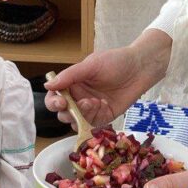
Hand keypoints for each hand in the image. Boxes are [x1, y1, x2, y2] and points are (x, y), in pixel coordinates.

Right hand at [44, 30, 171, 127]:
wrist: (140, 68)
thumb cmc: (115, 62)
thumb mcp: (91, 65)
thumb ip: (70, 76)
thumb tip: (47, 85)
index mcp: (72, 84)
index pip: (54, 97)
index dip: (53, 102)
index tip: (60, 102)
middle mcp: (79, 97)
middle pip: (63, 113)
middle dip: (67, 113)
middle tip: (78, 105)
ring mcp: (91, 109)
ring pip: (75, 122)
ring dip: (81, 116)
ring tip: (94, 102)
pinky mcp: (104, 117)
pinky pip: (91, 125)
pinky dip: (93, 119)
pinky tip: (103, 106)